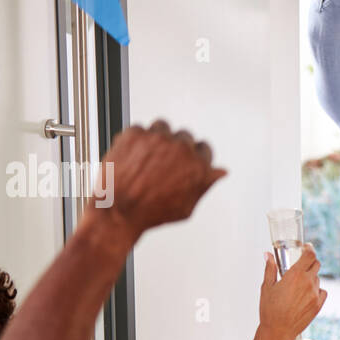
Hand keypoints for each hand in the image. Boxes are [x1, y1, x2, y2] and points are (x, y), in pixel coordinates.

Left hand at [96, 120, 225, 239]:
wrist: (119, 210)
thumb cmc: (152, 212)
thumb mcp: (187, 207)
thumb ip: (205, 184)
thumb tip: (220, 172)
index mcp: (198, 165)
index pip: (204, 148)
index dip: (194, 156)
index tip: (185, 161)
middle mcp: (181, 149)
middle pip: (184, 136)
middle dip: (176, 148)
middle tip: (162, 162)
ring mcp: (158, 139)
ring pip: (163, 127)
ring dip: (158, 138)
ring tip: (148, 156)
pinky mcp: (136, 134)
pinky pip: (139, 129)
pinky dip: (136, 140)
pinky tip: (133, 156)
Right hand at [259, 245, 327, 339]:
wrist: (278, 331)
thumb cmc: (270, 310)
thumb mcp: (267, 287)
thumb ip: (270, 268)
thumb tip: (268, 256)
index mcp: (295, 275)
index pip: (309, 255)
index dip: (309, 249)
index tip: (307, 248)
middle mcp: (308, 283)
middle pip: (316, 264)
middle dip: (309, 262)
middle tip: (301, 266)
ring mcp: (315, 294)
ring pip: (317, 279)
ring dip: (310, 278)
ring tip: (298, 286)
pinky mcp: (318, 305)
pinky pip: (322, 292)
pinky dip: (316, 290)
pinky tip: (307, 294)